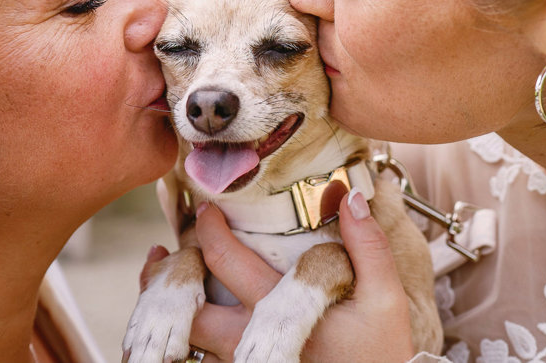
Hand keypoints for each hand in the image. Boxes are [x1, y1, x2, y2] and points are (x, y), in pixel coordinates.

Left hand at [188, 193, 414, 362]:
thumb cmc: (382, 351)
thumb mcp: (385, 299)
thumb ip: (368, 248)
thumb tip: (350, 198)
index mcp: (278, 312)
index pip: (225, 261)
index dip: (209, 229)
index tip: (207, 208)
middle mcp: (249, 342)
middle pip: (189, 308)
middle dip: (172, 274)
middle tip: (166, 250)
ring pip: (189, 339)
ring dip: (169, 308)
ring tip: (161, 279)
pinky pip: (202, 361)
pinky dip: (187, 338)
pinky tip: (183, 319)